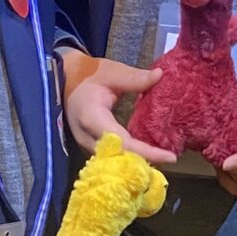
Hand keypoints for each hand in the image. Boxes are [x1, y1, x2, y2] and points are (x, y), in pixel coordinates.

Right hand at [58, 49, 173, 163]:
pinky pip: (112, 158)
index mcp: (93, 119)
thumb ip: (135, 78)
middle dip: (146, 162)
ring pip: (115, 162)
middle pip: (120, 159)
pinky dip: (130, 158)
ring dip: (139, 162)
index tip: (171, 156)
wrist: (65, 81)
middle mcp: (88, 138)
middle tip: (171, 158)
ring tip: (163, 158)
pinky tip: (148, 155)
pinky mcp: (91, 147)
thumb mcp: (111, 72)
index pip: (124, 143)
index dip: (147, 152)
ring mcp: (87, 146)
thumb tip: (160, 75)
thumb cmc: (89, 76)